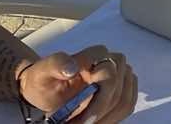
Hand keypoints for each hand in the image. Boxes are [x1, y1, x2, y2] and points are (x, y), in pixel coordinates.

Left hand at [18, 46, 136, 122]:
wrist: (46, 86)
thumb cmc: (44, 78)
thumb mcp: (43, 70)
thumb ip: (56, 64)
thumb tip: (72, 68)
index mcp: (97, 54)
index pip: (110, 79)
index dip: (98, 102)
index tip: (83, 120)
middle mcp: (115, 62)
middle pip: (119, 93)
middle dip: (100, 114)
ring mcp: (122, 74)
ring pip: (125, 101)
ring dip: (107, 118)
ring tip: (84, 123)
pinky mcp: (124, 87)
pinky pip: (127, 105)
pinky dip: (112, 118)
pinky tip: (95, 121)